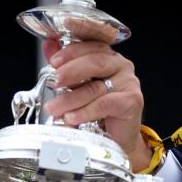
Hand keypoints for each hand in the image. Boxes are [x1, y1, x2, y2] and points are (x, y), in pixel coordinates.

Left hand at [41, 19, 150, 172]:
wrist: (117, 137)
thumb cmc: (98, 110)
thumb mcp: (77, 86)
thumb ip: (64, 64)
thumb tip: (48, 44)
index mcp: (107, 56)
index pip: (90, 43)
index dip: (72, 48)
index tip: (54, 58)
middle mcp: (120, 64)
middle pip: (94, 62)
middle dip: (70, 71)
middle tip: (53, 82)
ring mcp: (129, 81)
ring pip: (96, 87)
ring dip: (71, 99)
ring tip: (55, 108)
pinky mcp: (132, 100)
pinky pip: (105, 104)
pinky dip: (86, 111)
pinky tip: (71, 117)